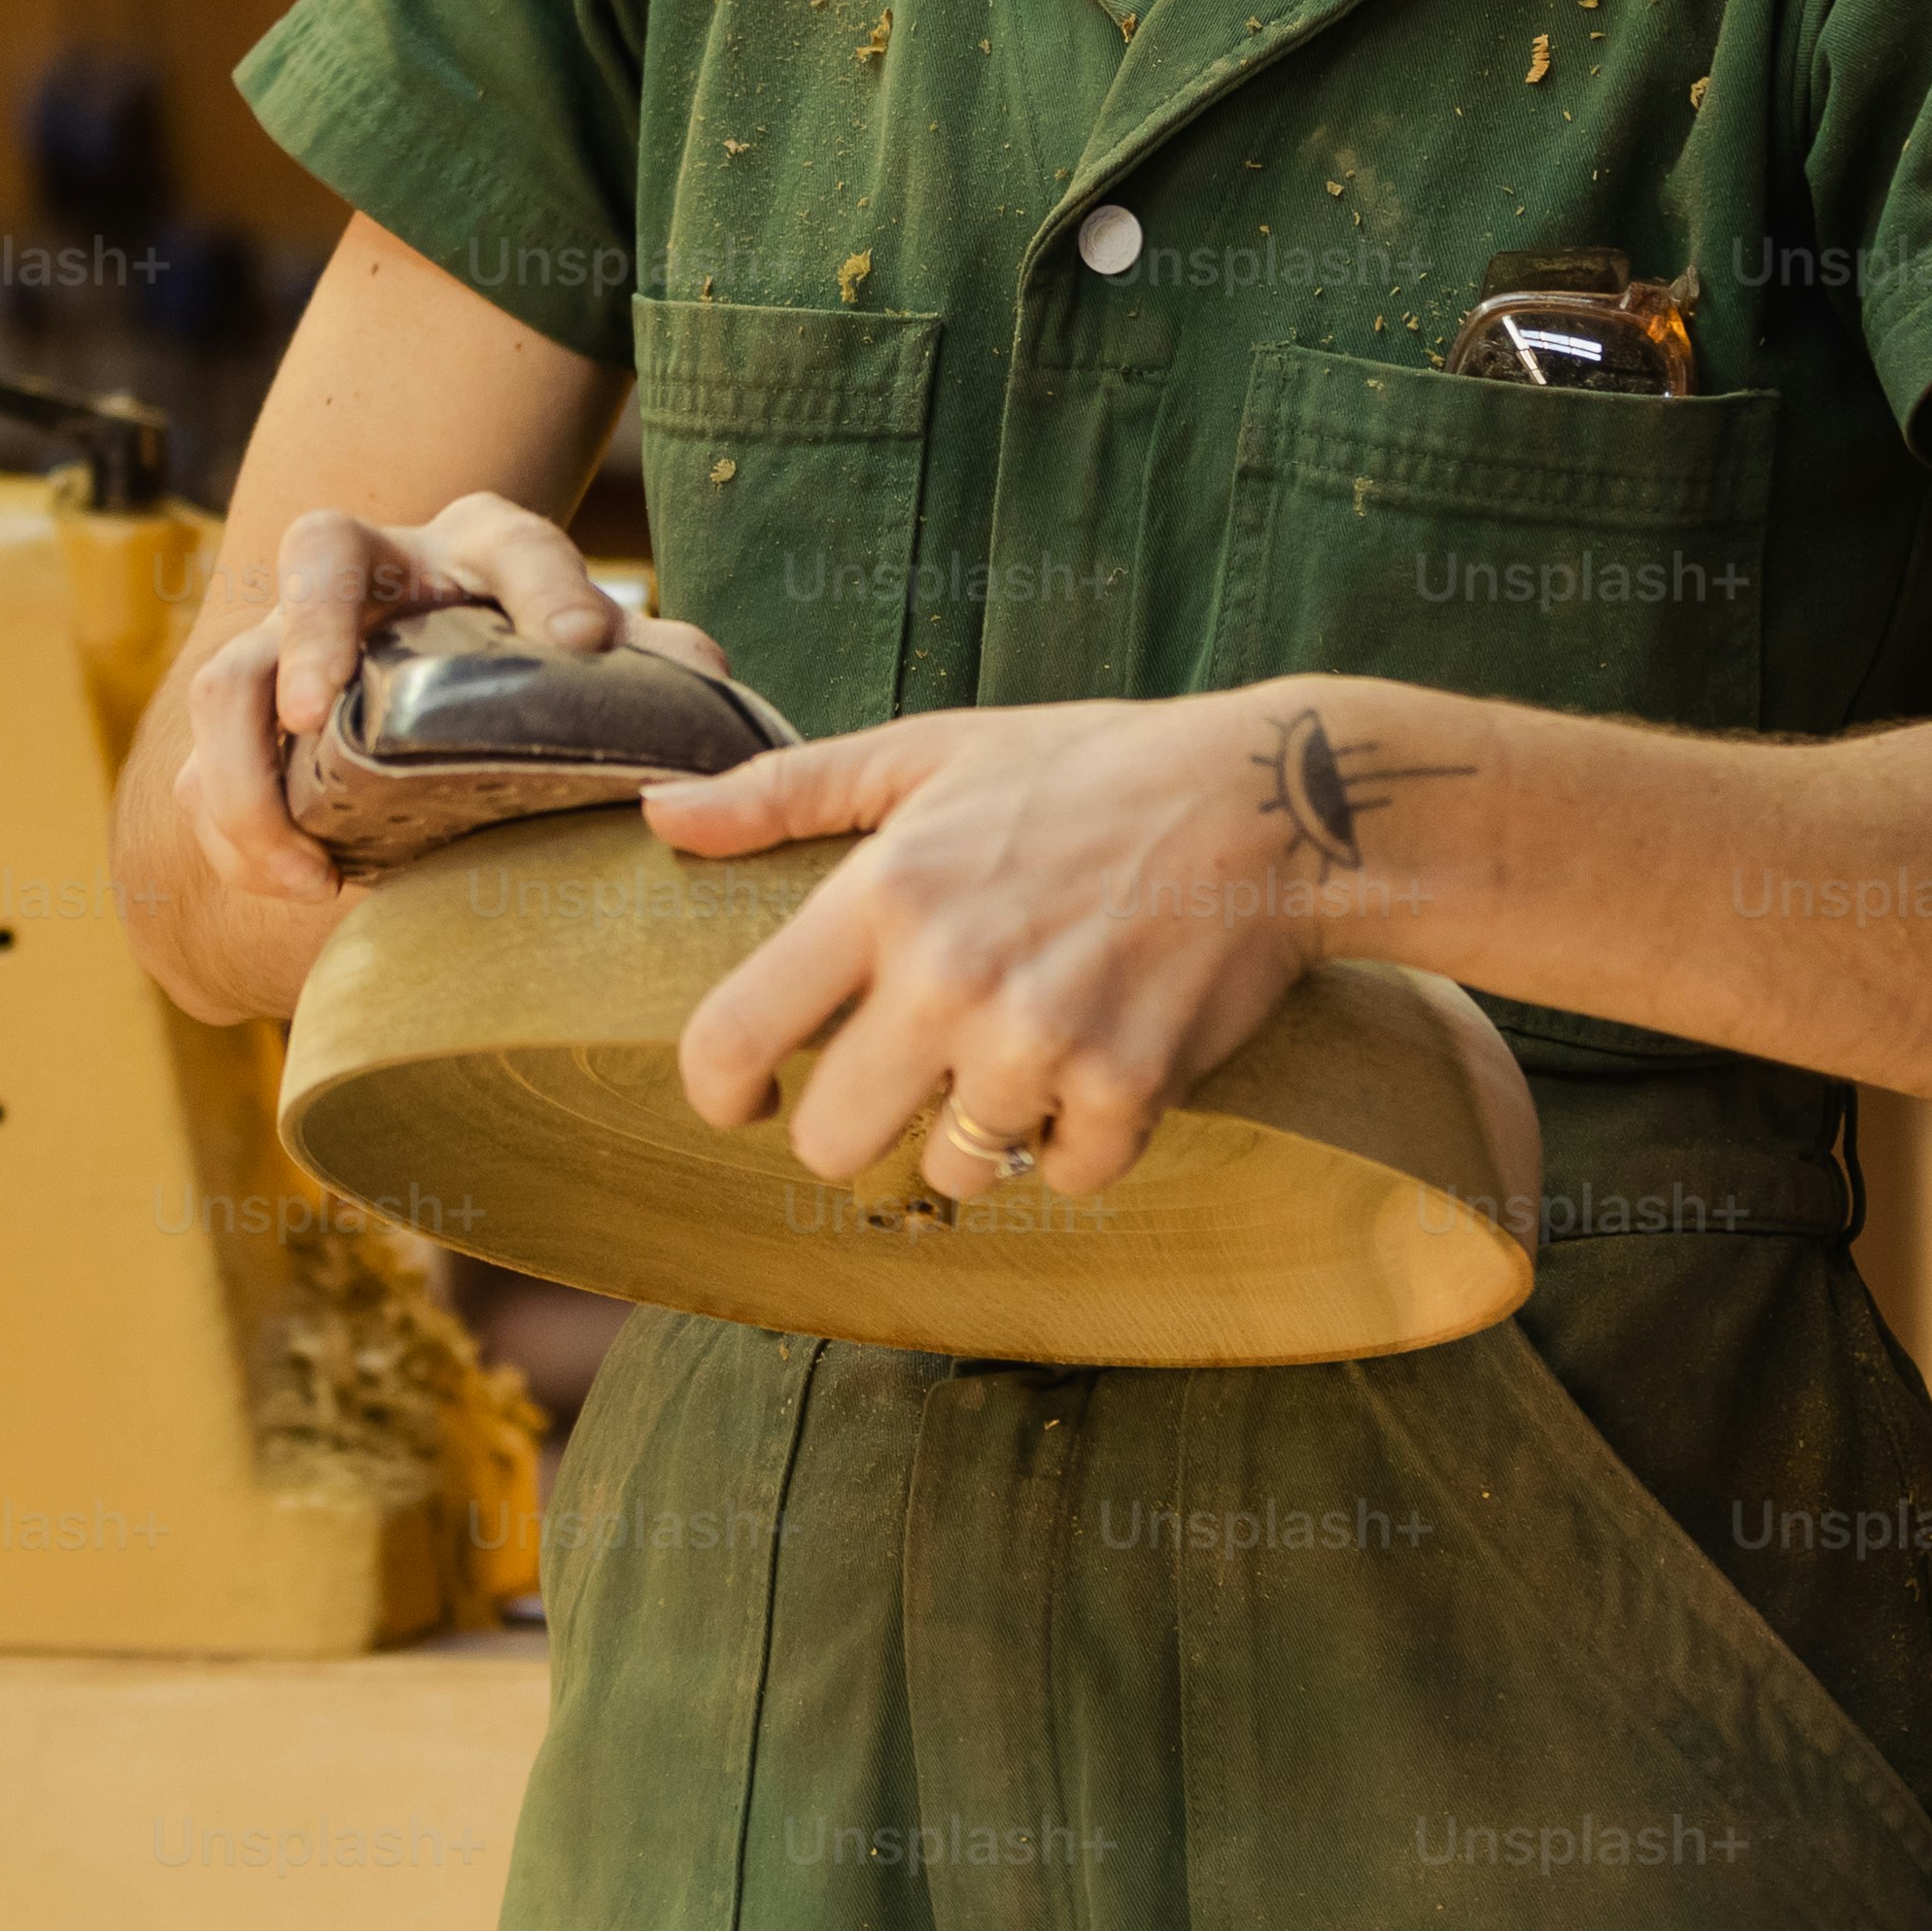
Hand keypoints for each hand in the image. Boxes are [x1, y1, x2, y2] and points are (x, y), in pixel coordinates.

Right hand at [106, 493, 728, 1019]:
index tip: (587, 639)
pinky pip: (205, 766)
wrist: (418, 662)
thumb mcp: (588, 648)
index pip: (517, 542)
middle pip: (320, 558)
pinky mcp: (246, 715)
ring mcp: (289, 636)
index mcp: (475, 546)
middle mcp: (370, 569)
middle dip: (312, 634)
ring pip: (231, 679)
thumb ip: (647, 663)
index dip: (551, 585)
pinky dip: (239, 833)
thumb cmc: (520, 650)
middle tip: (316, 713)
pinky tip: (299, 885)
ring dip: (248, 775)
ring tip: (302, 867)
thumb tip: (708, 681)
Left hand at [648, 679, 1443, 1203]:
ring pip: (948, 1172)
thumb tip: (657, 813)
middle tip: (908, 1077)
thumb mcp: (933, 753)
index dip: (719, 1090)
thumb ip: (786, 790)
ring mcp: (1042, 1042)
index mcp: (885, 892)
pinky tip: (1105, 1060)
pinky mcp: (1129, 1090)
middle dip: (857, 1126)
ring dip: (977, 1133)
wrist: (1274, 804)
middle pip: (830, 1143)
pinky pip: (1063, 1177)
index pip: (732, 1037)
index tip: (748, 1095)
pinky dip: (1081, 1140)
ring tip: (1025, 1048)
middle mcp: (950, 976)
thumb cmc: (1090, 771)